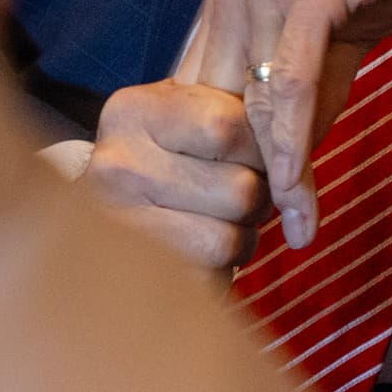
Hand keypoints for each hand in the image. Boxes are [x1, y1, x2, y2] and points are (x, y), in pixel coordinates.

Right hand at [81, 81, 272, 270]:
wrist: (94, 228)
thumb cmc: (164, 165)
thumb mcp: (187, 121)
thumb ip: (241, 120)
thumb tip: (297, 158)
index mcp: (134, 111)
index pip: (229, 126)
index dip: (261, 150)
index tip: (252, 158)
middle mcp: (116, 164)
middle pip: (241, 189)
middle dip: (257, 201)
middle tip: (235, 200)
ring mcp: (118, 225)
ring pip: (230, 241)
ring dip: (241, 241)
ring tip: (218, 226)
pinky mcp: (133, 277)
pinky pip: (210, 280)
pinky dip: (219, 275)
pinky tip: (199, 257)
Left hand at [194, 0, 391, 252]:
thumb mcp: (338, 19)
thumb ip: (312, 81)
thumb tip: (298, 153)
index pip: (205, 95)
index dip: (216, 161)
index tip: (231, 217)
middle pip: (217, 109)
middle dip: (231, 181)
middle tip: (250, 247)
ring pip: (249, 107)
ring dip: (266, 181)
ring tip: (283, 234)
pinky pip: (287, 89)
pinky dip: (291, 149)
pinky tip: (299, 195)